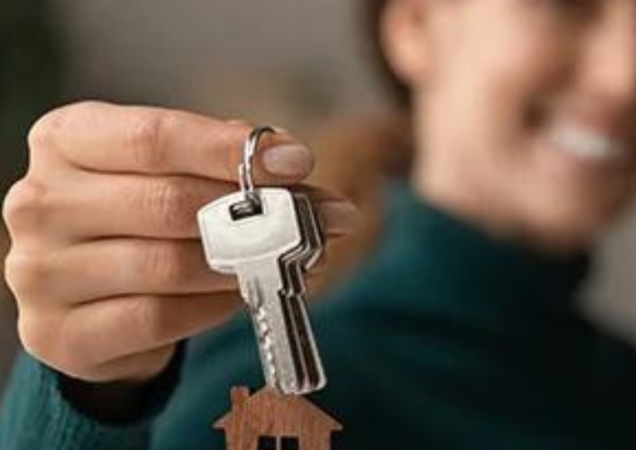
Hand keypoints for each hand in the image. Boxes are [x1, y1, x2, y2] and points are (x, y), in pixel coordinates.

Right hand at [2, 101, 356, 383]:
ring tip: (289, 259)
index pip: (153, 137)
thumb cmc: (138, 219)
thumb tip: (293, 161)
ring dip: (245, 264)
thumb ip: (225, 163)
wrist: (89, 301)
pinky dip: (214, 306)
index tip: (298, 161)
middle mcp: (39, 201)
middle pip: (168, 202)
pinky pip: (160, 318)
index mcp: (64, 139)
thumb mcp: (171, 172)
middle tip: (318, 220)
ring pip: (169, 264)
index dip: (230, 150)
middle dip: (256, 212)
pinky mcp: (59, 334)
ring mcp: (40, 272)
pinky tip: (241, 293)